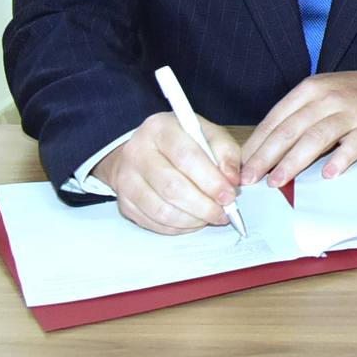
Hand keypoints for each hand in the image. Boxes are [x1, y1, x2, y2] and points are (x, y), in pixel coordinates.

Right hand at [99, 112, 243, 235]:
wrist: (144, 152)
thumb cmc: (182, 143)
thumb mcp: (208, 135)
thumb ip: (226, 152)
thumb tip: (231, 180)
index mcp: (160, 128)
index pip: (186, 157)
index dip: (211, 180)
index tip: (229, 195)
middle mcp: (137, 152)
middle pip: (172, 187)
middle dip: (203, 206)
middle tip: (223, 212)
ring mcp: (126, 179)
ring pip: (162, 210)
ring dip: (192, 219)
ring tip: (210, 217)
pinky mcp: (124, 203)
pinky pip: (153, 223)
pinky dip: (178, 227)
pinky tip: (192, 220)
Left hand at [239, 70, 356, 188]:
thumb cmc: (349, 97)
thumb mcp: (319, 97)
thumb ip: (294, 119)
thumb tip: (260, 152)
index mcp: (309, 90)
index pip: (275, 120)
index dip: (255, 146)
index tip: (240, 168)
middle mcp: (327, 99)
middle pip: (291, 129)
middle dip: (267, 157)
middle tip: (250, 179)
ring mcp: (351, 113)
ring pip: (317, 137)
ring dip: (294, 161)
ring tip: (278, 181)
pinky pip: (355, 144)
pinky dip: (341, 158)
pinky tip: (329, 174)